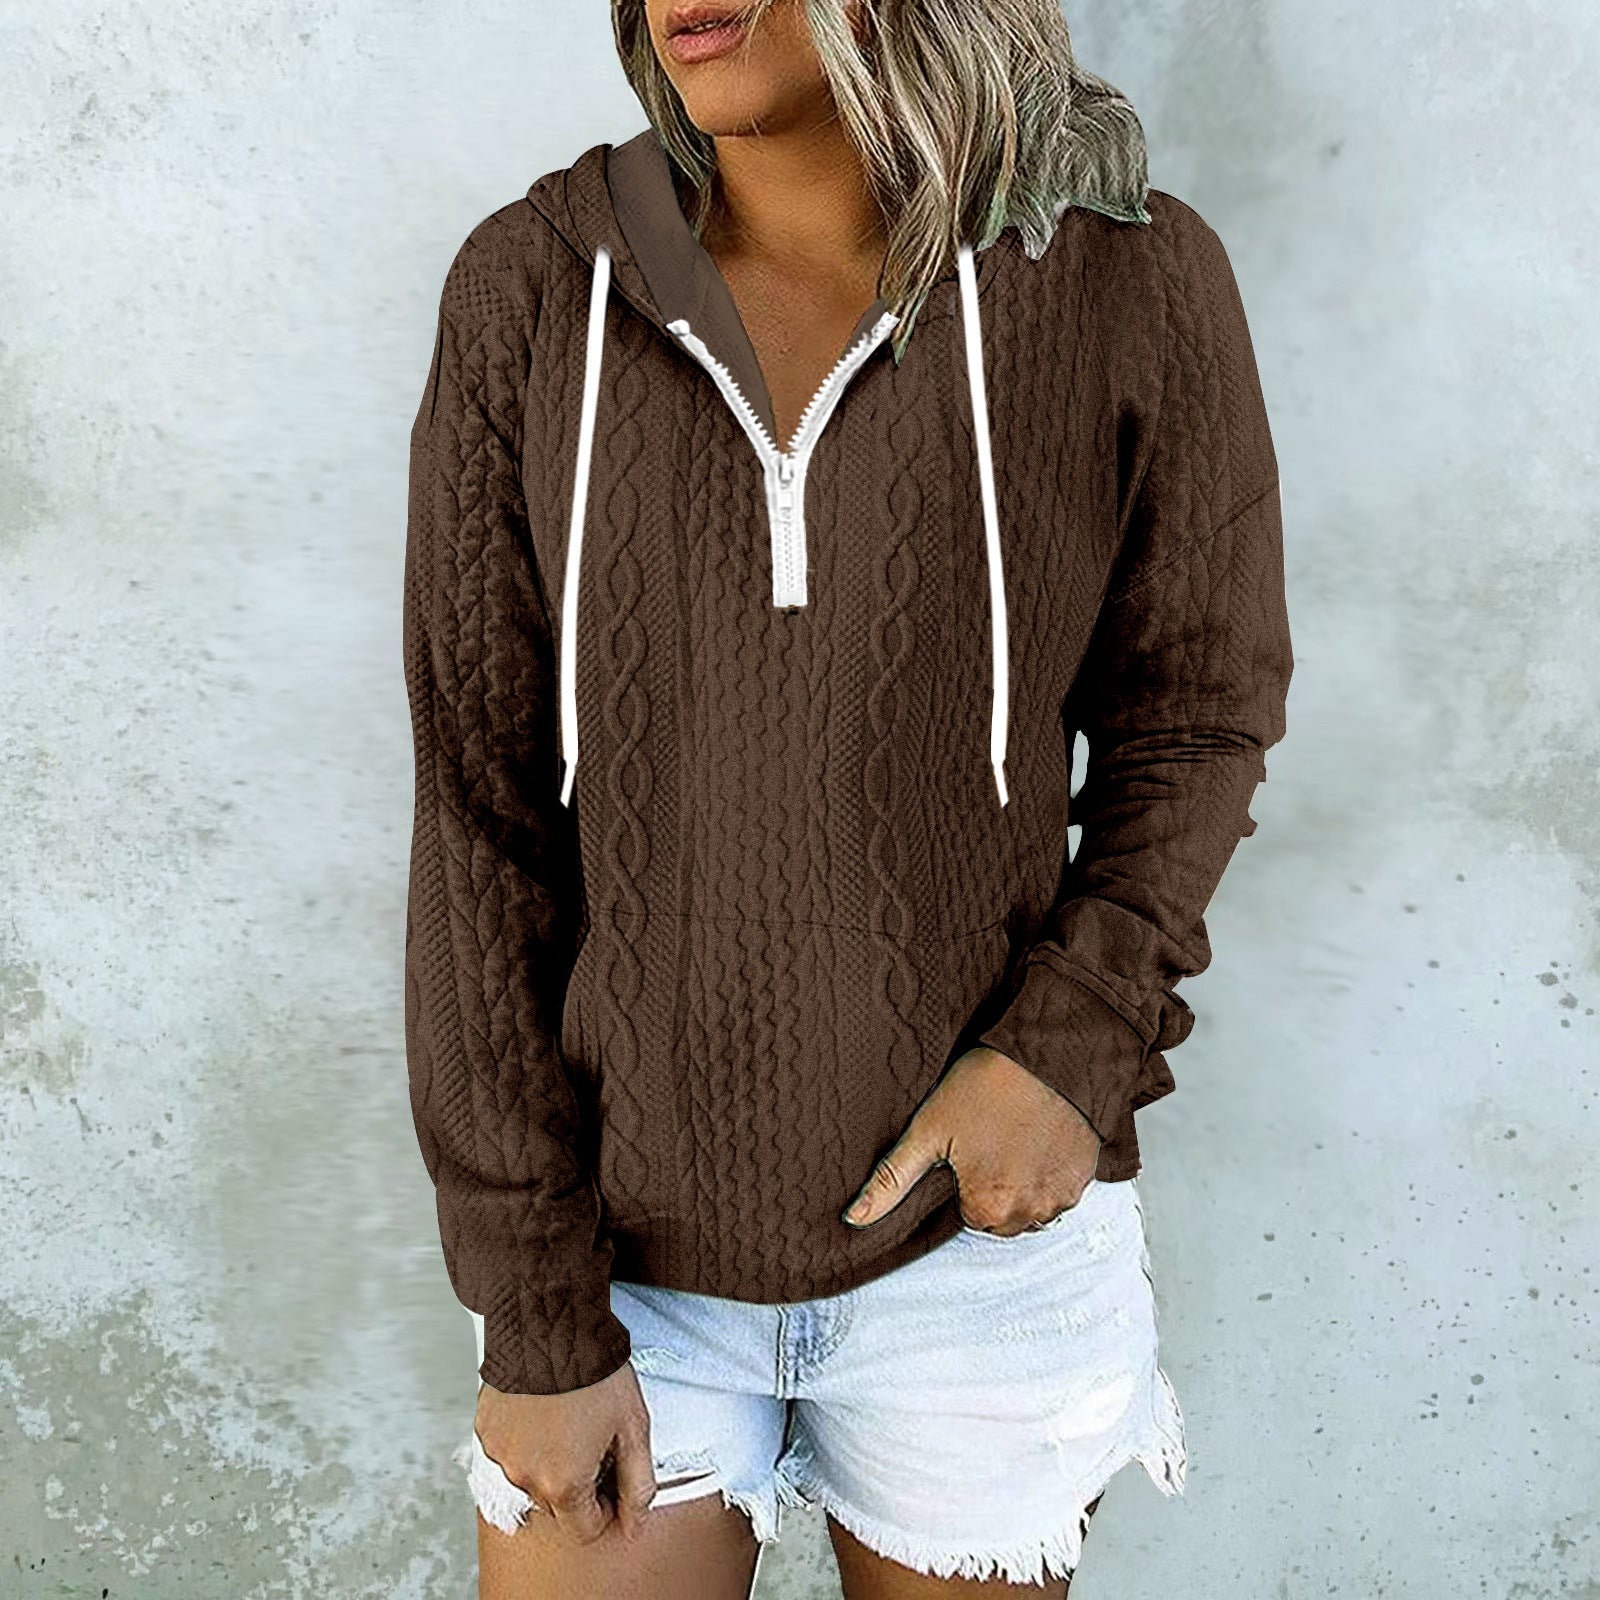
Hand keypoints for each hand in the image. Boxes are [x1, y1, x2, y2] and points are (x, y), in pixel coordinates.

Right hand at [474, 1358, 654, 1544]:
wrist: (550, 1325)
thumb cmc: (596, 1373)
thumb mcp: (633, 1428)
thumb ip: (638, 1485)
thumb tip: (637, 1527)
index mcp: (564, 1485)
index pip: (586, 1529)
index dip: (608, 1507)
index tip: (614, 1475)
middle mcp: (525, 1478)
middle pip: (559, 1505)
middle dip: (579, 1482)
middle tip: (595, 1439)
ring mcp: (501, 1454)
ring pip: (532, 1476)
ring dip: (550, 1460)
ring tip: (569, 1418)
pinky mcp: (486, 1429)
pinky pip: (509, 1449)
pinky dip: (526, 1438)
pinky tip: (543, 1409)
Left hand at [842, 1046, 1102, 1235]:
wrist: (1053, 1051)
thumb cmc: (990, 1083)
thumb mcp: (929, 1127)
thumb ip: (891, 1179)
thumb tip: (853, 1218)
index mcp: (987, 1208)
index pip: (966, 1214)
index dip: (964, 1178)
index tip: (968, 1145)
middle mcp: (1029, 1214)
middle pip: (1000, 1218)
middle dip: (993, 1188)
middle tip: (990, 1138)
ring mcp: (1062, 1198)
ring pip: (1031, 1207)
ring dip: (1023, 1184)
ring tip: (1015, 1136)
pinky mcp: (1085, 1178)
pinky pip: (1060, 1192)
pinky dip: (1049, 1173)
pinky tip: (1040, 1138)